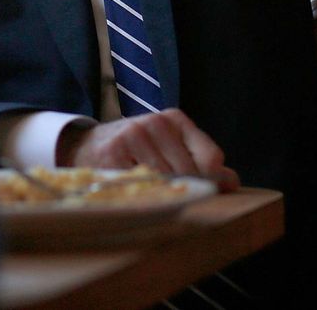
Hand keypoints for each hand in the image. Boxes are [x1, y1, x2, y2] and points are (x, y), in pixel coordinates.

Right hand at [57, 109, 240, 191]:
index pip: (211, 157)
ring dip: (162, 194)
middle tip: (170, 197)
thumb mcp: (170, 148)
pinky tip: (136, 191)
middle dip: (185, 190)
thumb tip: (232, 183)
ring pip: (167, 180)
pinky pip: (142, 184)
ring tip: (151, 193)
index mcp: (176, 119)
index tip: (201, 192)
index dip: (210, 181)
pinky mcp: (114, 152)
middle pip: (191, 172)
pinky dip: (143, 194)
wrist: (84, 146)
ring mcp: (135, 134)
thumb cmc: (135, 151)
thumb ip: (202, 163)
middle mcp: (157, 122)